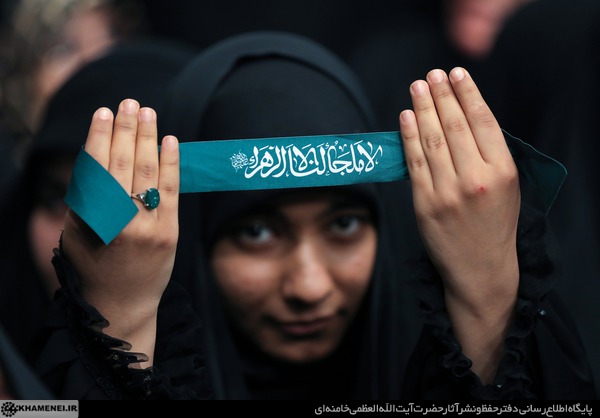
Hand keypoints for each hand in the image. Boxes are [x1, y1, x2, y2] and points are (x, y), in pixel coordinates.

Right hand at [62, 99, 179, 365]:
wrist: (122, 304)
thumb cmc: (94, 265)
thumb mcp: (76, 234)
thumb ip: (85, 199)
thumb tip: (97, 154)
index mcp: (89, 220)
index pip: (95, 168)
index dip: (100, 137)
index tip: (103, 112)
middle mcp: (119, 222)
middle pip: (123, 165)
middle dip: (126, 129)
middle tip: (129, 102)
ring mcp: (148, 228)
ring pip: (148, 173)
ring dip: (148, 138)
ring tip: (147, 112)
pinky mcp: (169, 233)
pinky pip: (171, 192)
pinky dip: (171, 164)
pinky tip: (170, 141)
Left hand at [399, 68, 519, 381]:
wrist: (481, 270)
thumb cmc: (494, 226)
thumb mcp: (507, 189)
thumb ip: (490, 156)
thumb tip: (463, 118)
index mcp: (503, 173)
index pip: (483, 122)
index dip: (467, 94)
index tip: (456, 74)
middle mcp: (476, 180)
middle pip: (455, 127)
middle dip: (441, 95)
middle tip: (431, 74)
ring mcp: (448, 193)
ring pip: (432, 141)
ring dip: (422, 110)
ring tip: (417, 87)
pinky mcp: (425, 205)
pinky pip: (414, 164)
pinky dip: (408, 137)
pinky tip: (406, 117)